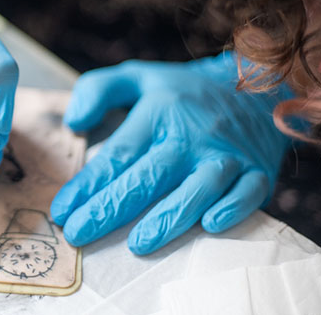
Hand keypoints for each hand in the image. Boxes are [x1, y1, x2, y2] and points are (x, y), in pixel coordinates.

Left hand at [51, 53, 292, 253]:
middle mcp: (191, 136)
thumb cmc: (182, 93)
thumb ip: (98, 90)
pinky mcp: (259, 172)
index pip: (117, 154)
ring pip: (198, 188)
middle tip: (78, 234)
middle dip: (111, 208)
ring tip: (137, 245)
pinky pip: (249, 193)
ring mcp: (227, 155)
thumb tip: (73, 122)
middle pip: (148, 176)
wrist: (255, 88)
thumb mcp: (137, 77)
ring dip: (170, 217)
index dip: (87, 185)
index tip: (61, 210)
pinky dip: (233, 208)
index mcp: (159, 114)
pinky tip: (211, 226)